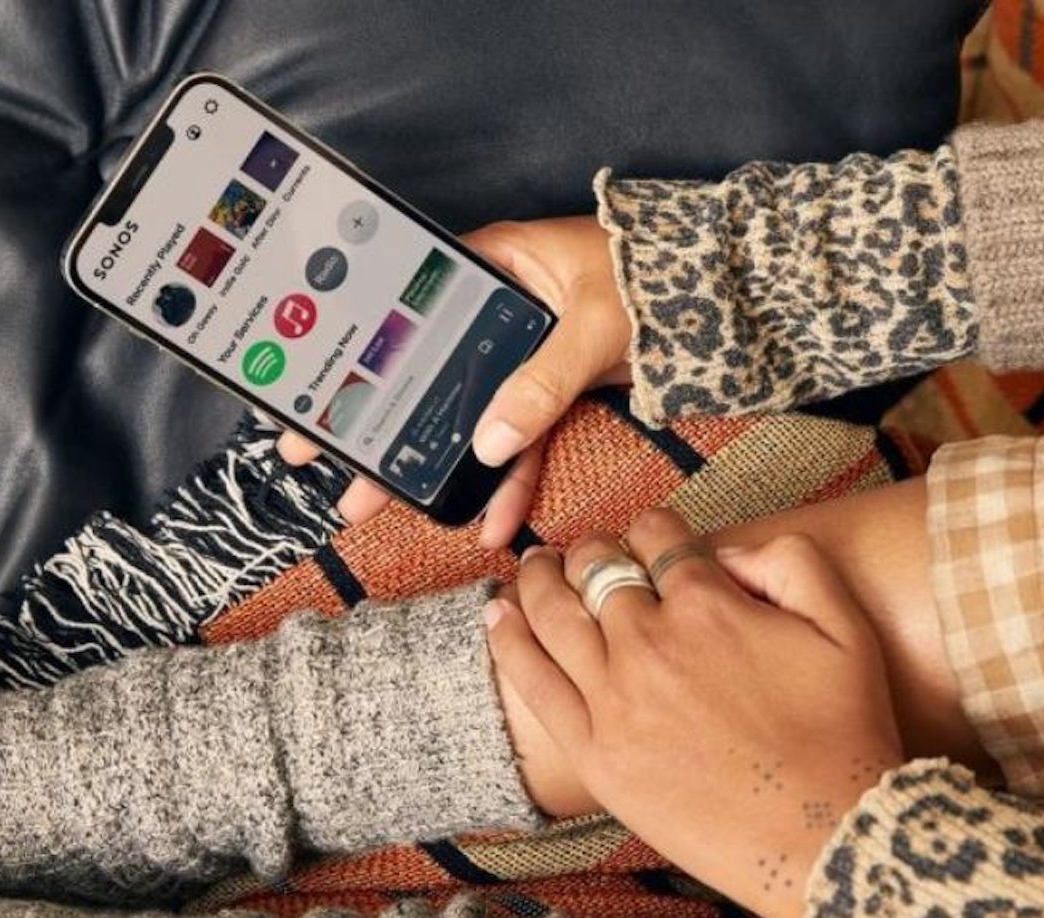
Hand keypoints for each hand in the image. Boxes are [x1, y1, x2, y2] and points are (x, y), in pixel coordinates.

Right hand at [279, 216, 630, 546]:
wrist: (722, 295)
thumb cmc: (657, 279)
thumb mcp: (592, 325)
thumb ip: (541, 382)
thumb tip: (488, 442)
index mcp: (490, 267)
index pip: (407, 316)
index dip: (358, 363)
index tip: (321, 407)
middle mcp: (495, 310)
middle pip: (428, 377)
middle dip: (385, 434)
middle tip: (339, 477)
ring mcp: (523, 355)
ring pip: (469, 418)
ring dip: (437, 469)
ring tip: (391, 511)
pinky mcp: (552, 391)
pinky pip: (522, 440)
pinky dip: (510, 481)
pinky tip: (492, 523)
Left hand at [486, 508, 903, 917]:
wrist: (824, 834)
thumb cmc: (842, 734)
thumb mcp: (844, 626)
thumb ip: (790, 563)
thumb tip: (729, 549)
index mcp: (708, 604)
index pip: (657, 536)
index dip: (652, 528)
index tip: (649, 539)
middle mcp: (651, 640)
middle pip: (596, 568)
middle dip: (592, 549)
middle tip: (589, 554)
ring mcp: (615, 696)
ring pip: (552, 612)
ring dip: (539, 578)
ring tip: (535, 568)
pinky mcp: (594, 750)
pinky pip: (534, 681)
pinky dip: (508, 640)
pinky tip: (497, 615)